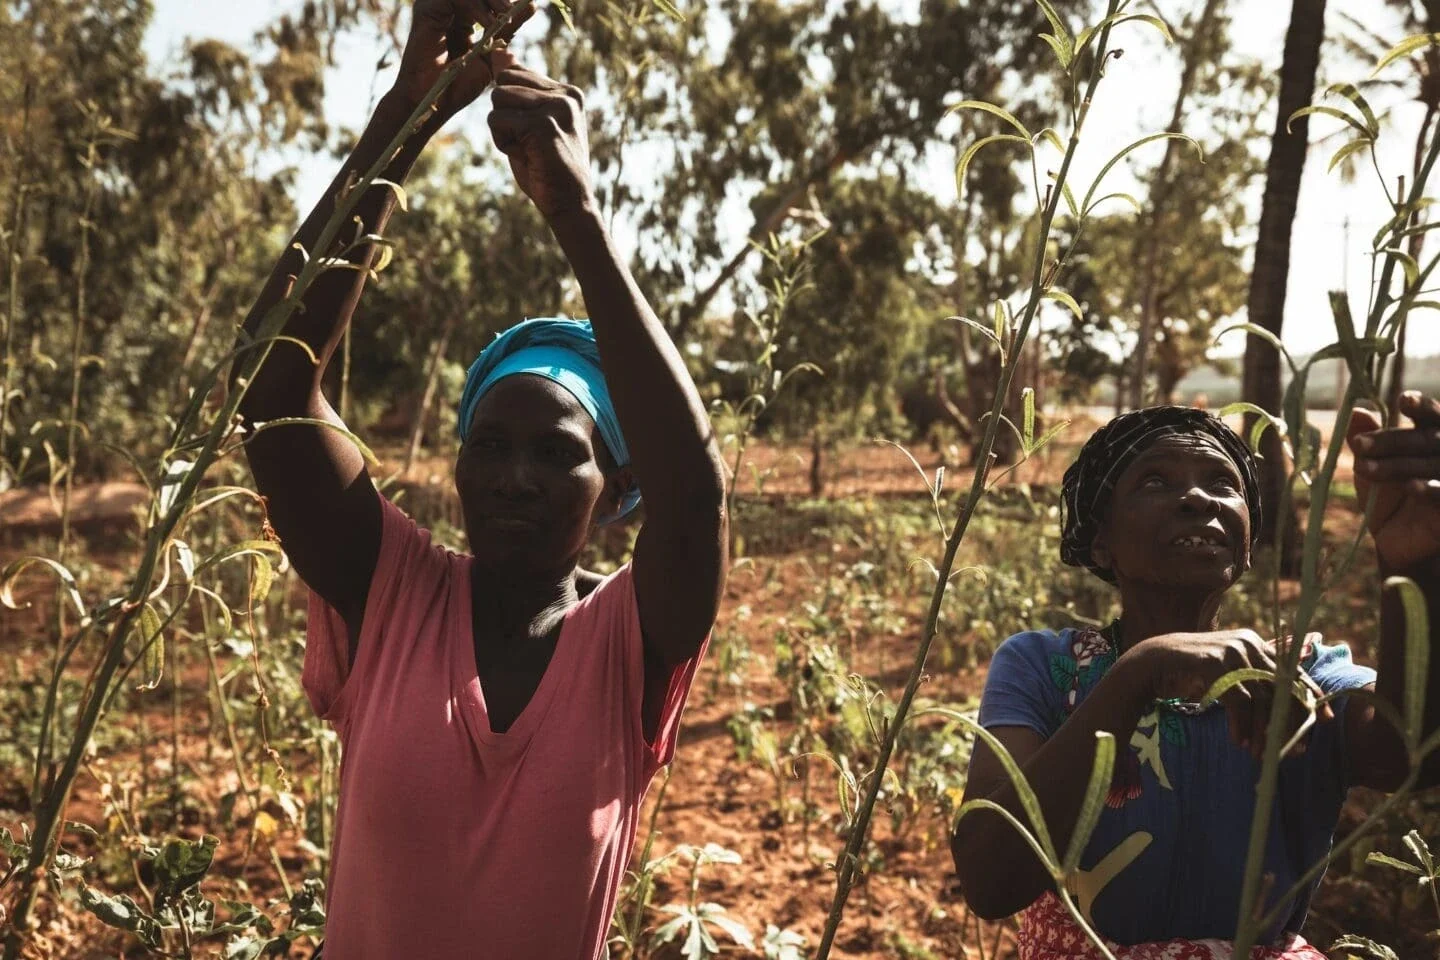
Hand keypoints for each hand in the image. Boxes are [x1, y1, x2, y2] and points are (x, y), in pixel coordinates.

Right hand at [392, 0, 533, 120]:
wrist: (434, 102)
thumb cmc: (458, 85)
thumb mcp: (492, 54)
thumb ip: (508, 30)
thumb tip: (531, 5)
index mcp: (464, 15)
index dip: (505, 1)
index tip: (528, 6)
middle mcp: (450, 7)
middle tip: (514, 9)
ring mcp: (437, 6)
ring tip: (505, 16)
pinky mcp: (427, 10)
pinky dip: (475, 6)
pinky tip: (488, 23)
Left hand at [488, 60, 594, 219]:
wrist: (571, 206)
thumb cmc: (548, 169)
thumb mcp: (531, 123)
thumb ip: (517, 89)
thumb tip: (499, 52)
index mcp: (568, 91)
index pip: (513, 74)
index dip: (511, 107)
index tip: (533, 134)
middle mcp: (566, 94)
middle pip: (502, 83)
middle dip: (504, 115)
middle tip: (528, 143)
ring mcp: (556, 108)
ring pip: (497, 99)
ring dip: (503, 130)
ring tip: (529, 150)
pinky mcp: (543, 125)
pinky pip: (496, 120)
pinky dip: (503, 143)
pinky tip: (528, 157)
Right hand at [1126, 630, 1331, 759]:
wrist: (1152, 662)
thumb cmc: (1193, 671)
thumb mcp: (1229, 671)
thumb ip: (1255, 678)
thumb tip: (1288, 704)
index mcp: (1256, 642)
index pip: (1293, 671)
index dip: (1310, 696)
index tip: (1325, 721)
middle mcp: (1248, 643)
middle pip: (1281, 688)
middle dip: (1290, 723)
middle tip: (1295, 751)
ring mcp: (1231, 651)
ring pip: (1261, 699)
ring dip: (1262, 731)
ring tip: (1259, 753)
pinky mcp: (1215, 663)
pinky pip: (1237, 702)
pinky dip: (1240, 725)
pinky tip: (1238, 741)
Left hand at [1348, 391, 1439, 570]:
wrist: (1396, 543)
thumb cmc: (1387, 498)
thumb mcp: (1371, 467)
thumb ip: (1366, 439)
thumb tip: (1354, 409)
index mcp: (1431, 439)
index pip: (1432, 416)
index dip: (1422, 406)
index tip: (1403, 400)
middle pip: (1427, 440)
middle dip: (1391, 441)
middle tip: (1358, 444)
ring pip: (1433, 464)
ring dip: (1399, 465)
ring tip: (1364, 468)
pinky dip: (1431, 489)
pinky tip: (1412, 487)